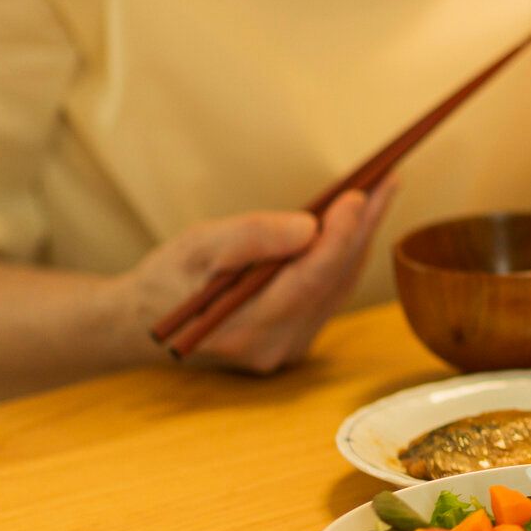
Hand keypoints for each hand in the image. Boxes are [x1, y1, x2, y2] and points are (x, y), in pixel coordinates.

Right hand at [116, 183, 397, 374]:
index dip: (342, 234)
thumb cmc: (166, 279)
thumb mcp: (197, 247)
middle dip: (363, 228)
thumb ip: (252, 238)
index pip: (312, 277)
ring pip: (339, 287)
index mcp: (247, 326)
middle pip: (335, 280)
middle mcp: (276, 345)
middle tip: (388, 181)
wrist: (143, 326)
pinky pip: (330, 294)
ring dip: (360, 239)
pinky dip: (343, 258)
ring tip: (381, 193)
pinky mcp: (295, 341)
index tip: (361, 194)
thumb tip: (310, 227)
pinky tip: (357, 226)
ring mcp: (289, 348)